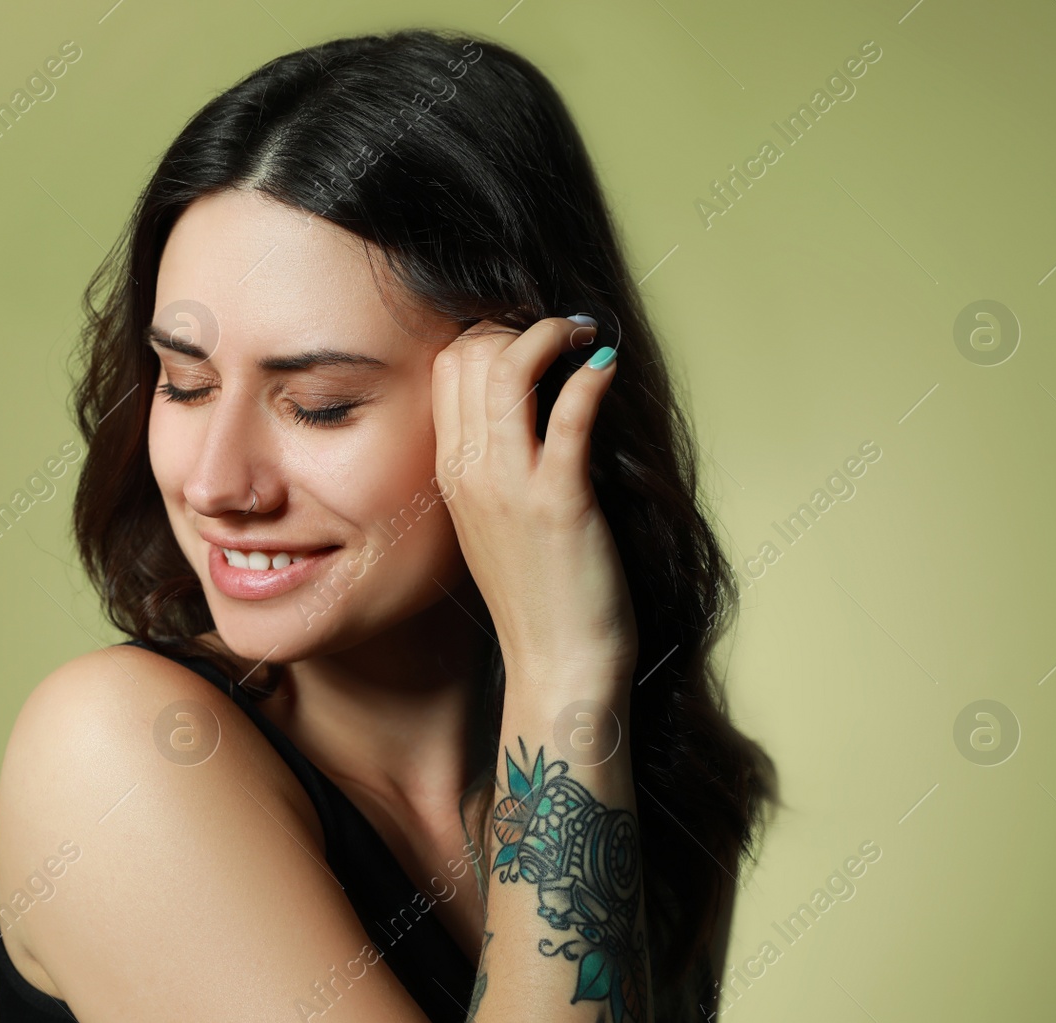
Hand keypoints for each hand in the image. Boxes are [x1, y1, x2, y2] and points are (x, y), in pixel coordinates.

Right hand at [430, 317, 637, 686]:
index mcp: (452, 473)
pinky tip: (607, 370)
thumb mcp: (494, 522)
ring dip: (552, 336)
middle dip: (519, 326)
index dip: (489, 335)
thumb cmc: (537, 595)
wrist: (556, 664)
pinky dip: (591, 379)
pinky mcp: (559, 501)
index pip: (447, 367)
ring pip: (509, 370)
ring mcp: (510, 485)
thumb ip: (497, 467)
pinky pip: (569, 414)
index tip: (531, 340)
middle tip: (564, 335)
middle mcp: (471, 471)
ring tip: (584, 339)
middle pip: (471, 355)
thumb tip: (532, 411)